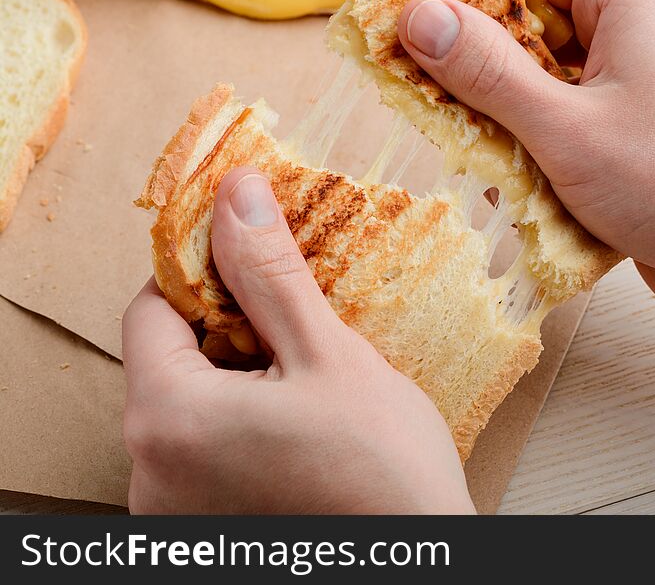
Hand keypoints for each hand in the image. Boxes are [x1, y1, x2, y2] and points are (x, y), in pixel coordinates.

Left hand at [122, 167, 474, 513]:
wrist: (420, 560)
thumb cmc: (382, 469)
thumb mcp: (328, 356)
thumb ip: (270, 274)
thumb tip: (236, 192)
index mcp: (166, 419)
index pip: (149, 309)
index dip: (204, 276)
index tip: (259, 270)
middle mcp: (149, 472)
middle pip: (168, 360)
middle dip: (228, 331)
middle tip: (298, 330)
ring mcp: (172, 510)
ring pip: (189, 404)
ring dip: (238, 376)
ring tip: (306, 380)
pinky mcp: (202, 529)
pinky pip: (203, 449)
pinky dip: (240, 423)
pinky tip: (298, 425)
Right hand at [397, 0, 654, 366]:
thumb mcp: (564, 126)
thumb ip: (487, 71)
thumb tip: (419, 17)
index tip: (407, 15)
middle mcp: (637, 24)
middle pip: (531, 18)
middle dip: (477, 60)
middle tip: (420, 90)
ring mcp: (639, 77)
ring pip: (546, 74)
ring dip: (504, 111)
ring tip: (467, 144)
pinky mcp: (637, 124)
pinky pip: (569, 114)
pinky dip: (536, 141)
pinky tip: (514, 178)